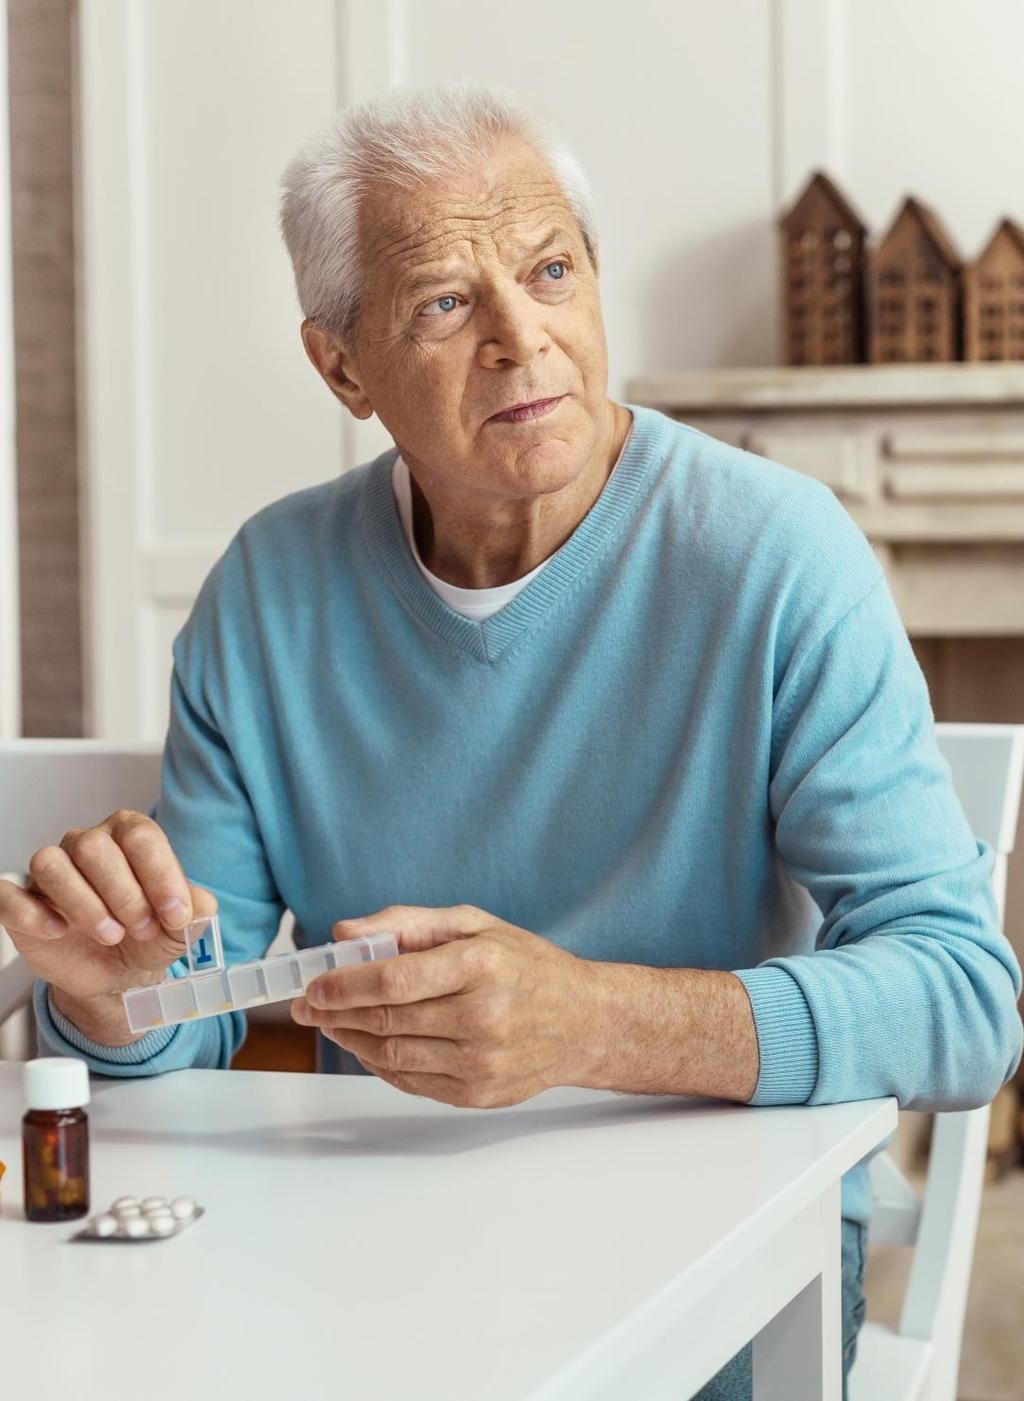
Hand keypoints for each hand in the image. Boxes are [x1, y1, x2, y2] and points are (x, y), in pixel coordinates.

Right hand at [0, 809, 215, 1040]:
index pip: (140, 837)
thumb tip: (197, 906)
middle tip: (141, 928)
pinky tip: (59, 931)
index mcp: (129, 835)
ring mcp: (52, 871)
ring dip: (85, 904)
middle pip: (94, 847)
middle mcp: (87, 843)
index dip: (160, 876)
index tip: (175, 914)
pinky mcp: (23, 902)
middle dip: (124, 894)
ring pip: (51, 863)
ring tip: (110, 934)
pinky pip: (9, 895)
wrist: (119, 971)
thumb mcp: (182, 925)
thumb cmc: (148, 934)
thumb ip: (198, 909)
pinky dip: (33, 914)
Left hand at [291, 904, 603, 1107]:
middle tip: (308, 1005)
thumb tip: (346, 932)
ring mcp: (481, 1062)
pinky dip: (380, 1064)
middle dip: (336, 1013)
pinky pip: (411, 1081)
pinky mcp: (478, 1095)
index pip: (394, 979)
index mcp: (481, 965)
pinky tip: (368, 1045)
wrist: (586, 1022)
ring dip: (351, 1040)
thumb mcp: (476, 925)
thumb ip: (408, 924)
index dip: (345, 984)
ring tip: (332, 1023)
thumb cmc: (527, 966)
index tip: (315, 983)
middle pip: (386, 1020)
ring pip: (392, 1056)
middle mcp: (483, 1016)